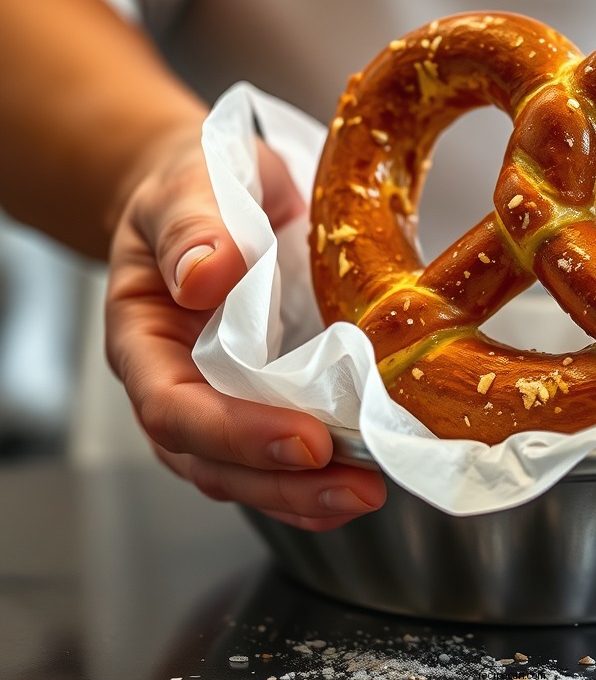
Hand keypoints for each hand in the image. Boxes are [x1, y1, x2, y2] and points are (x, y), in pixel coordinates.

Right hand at [105, 127, 386, 530]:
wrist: (219, 191)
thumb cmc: (198, 186)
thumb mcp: (191, 186)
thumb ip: (193, 226)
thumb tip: (202, 274)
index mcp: (143, 337)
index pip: (174, 408)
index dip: (236, 433)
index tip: (303, 440)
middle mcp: (175, 381)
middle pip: (211, 459)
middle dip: (283, 484)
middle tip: (355, 486)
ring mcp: (219, 396)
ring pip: (246, 471)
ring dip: (306, 493)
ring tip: (367, 492)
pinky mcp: (262, 397)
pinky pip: (278, 454)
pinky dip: (315, 478)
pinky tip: (358, 482)